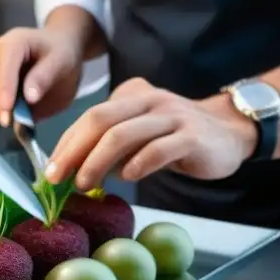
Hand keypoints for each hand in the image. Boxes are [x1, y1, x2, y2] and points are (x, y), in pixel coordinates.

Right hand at [0, 26, 83, 126]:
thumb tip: (29, 98)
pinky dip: (3, 107)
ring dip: (3, 107)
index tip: (8, 109)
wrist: (56, 50)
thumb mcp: (61, 63)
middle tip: (22, 122)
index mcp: (15, 42)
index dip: (6, 88)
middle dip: (4, 103)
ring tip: (23, 114)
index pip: (6, 66)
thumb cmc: (61, 54)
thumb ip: (45, 78)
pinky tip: (18, 110)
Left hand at [46, 78, 259, 189]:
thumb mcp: (140, 136)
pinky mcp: (192, 136)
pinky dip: (138, 165)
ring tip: (85, 184)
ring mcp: (172, 116)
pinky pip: (159, 149)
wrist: (230, 133)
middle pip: (100, 121)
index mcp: (132, 95)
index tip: (49, 170)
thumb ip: (111, 147)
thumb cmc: (176, 140)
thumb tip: (73, 171)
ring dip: (97, 162)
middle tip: (57, 177)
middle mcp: (150, 100)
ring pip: (124, 134)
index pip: (89, 117)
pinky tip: (126, 179)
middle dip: (73, 151)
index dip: (66, 143)